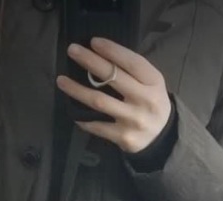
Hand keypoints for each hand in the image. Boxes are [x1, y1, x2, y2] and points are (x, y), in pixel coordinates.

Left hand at [56, 37, 171, 153]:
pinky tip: (74, 112)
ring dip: (77, 90)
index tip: (93, 42)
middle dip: (90, 62)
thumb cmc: (150, 103)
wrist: (161, 137)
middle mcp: (144, 100)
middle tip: (72, 51)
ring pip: (99, 101)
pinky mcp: (123, 137)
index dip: (111, 50)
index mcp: (153, 82)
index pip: (131, 62)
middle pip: (112, 78)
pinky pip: (98, 125)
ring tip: (61, 81)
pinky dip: (83, 118)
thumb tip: (100, 55)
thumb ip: (132, 71)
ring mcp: (133, 120)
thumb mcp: (151, 83)